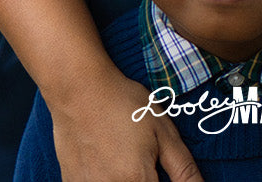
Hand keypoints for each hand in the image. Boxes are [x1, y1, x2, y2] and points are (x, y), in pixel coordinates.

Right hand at [50, 68, 203, 181]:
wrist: (78, 88)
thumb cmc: (122, 103)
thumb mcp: (162, 130)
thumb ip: (183, 169)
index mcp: (138, 180)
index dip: (162, 181)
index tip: (157, 170)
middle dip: (144, 179)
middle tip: (139, 158)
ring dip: (125, 178)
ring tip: (120, 157)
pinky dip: (104, 177)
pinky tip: (104, 160)